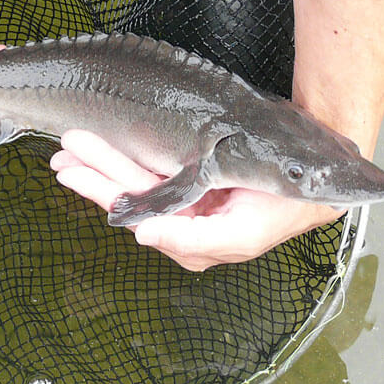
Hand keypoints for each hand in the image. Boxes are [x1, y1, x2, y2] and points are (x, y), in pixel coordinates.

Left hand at [51, 130, 341, 270]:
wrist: (317, 181)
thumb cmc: (282, 209)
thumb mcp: (239, 234)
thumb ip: (192, 239)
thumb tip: (144, 235)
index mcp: (190, 240)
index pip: (136, 215)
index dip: (102, 192)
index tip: (75, 173)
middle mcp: (181, 221)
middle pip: (129, 194)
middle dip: (96, 171)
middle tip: (66, 150)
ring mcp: (185, 198)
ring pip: (135, 178)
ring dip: (103, 160)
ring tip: (71, 144)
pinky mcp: (191, 178)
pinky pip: (151, 168)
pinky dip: (124, 155)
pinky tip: (95, 148)